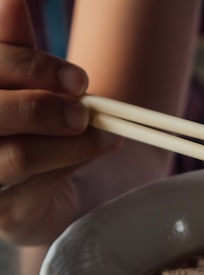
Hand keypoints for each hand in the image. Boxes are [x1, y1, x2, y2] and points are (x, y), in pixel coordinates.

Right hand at [0, 0, 120, 244]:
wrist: (52, 186)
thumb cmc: (33, 123)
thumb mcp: (26, 78)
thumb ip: (14, 42)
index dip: (29, 68)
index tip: (80, 79)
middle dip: (45, 107)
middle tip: (85, 108)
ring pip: (17, 156)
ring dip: (71, 141)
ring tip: (106, 135)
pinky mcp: (1, 217)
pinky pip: (36, 190)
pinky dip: (73, 166)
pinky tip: (97, 151)